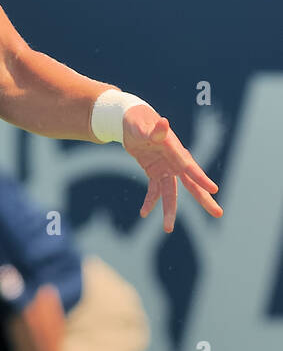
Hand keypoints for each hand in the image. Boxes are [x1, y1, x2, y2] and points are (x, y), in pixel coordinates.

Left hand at [123, 103, 222, 233]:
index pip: (189, 167)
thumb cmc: (139, 121)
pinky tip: (144, 213)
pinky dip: (150, 202)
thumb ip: (154, 130)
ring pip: (171, 193)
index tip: (213, 189)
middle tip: (218, 213)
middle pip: (191, 184)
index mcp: (174, 150)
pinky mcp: (155, 173)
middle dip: (203, 199)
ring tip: (168, 229)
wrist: (131, 122)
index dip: (201, 178)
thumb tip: (164, 123)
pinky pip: (154, 191)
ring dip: (170, 211)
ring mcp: (166, 169)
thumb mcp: (143, 125)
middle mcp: (174, 162)